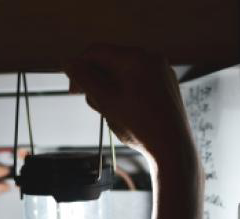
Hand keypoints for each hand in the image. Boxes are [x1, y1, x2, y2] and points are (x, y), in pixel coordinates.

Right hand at [64, 44, 196, 169]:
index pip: (95, 52)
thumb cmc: (138, 124)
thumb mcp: (104, 99)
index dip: (79, 69)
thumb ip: (84, 78)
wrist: (172, 146)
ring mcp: (160, 70)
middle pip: (109, 62)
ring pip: (123, 74)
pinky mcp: (166, 84)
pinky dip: (127, 94)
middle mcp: (150, 57)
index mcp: (134, 57)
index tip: (74, 91)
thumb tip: (67, 62)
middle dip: (97, 84)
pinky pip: (138, 81)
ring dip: (111, 91)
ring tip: (115, 114)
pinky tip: (129, 114)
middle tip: (98, 107)